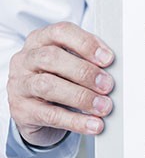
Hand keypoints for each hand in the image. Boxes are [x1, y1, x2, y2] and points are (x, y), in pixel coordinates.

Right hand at [7, 23, 114, 147]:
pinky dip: (76, 121)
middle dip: (84, 71)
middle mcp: (25, 60)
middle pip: (52, 58)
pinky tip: (93, 124)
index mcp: (38, 41)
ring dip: (81, 96)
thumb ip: (85, 61)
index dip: (85, 43)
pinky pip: (50, 115)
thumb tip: (111, 69)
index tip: (107, 58)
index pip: (60, 32)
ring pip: (48, 86)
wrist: (32, 114)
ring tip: (103, 106)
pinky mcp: (22, 111)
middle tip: (107, 85)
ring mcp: (20, 85)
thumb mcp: (67, 67)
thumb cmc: (55, 82)